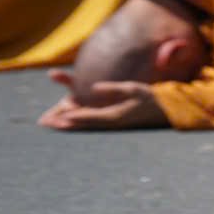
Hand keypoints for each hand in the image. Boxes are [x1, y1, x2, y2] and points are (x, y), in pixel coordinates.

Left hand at [37, 71, 166, 130]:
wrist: (167, 111)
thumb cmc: (152, 98)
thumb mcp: (133, 89)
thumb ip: (113, 88)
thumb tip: (94, 87)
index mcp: (115, 116)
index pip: (88, 116)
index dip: (72, 115)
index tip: (56, 115)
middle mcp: (112, 123)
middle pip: (83, 124)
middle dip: (64, 123)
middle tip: (45, 123)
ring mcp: (114, 124)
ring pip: (86, 126)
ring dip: (69, 125)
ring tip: (52, 124)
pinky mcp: (115, 123)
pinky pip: (94, 125)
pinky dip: (81, 123)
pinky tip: (73, 122)